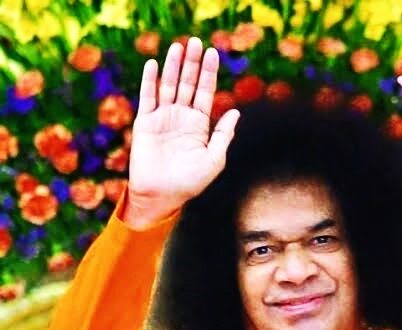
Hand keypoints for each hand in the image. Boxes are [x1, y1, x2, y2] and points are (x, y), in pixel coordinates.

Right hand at [125, 38, 239, 227]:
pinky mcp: (145, 123)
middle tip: (196, 42)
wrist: (163, 195)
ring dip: (173, 66)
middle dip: (192, 63)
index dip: (209, 73)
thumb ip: (224, 134)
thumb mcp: (215, 158)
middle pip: (188, 83)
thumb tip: (235, 111)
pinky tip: (154, 64)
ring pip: (169, 86)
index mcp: (199, 124)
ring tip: (178, 46)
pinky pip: (148, 97)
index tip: (213, 53)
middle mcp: (181, 117)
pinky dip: (150, 81)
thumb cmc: (191, 181)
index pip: (205, 92)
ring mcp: (163, 118)